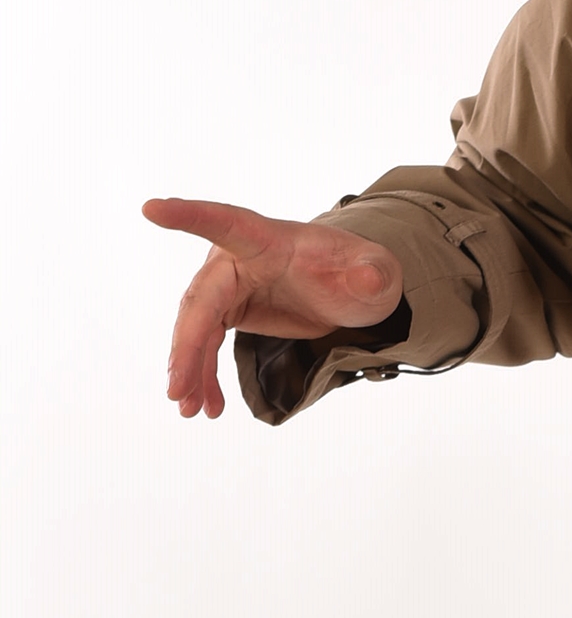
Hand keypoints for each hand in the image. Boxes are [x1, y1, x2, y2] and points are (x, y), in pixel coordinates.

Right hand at [145, 197, 405, 418]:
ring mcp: (229, 286)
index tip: (152, 209)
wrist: (352, 290)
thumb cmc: (358, 272)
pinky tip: (208, 405)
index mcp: (267, 240)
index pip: (225, 222)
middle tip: (177, 389)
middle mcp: (237, 259)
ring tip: (189, 408)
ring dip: (190, 368)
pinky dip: (204, 374)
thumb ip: (372, 274)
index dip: (189, 215)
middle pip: (201, 299)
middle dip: (186, 345)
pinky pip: (206, 344)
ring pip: (196, 327)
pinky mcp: (229, 311)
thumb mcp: (374, 273)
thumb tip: (373, 278)